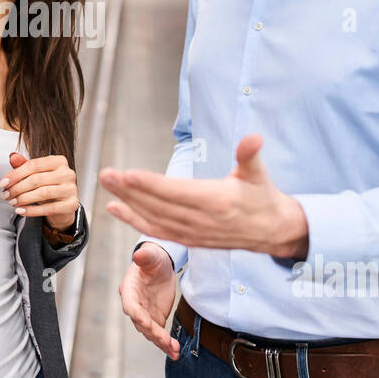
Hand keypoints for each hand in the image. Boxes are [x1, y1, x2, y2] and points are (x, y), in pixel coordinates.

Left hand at [2, 152, 78, 231]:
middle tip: (5, 194)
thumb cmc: (49, 187)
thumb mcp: (36, 175)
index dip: (16, 174)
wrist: (63, 206)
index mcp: (59, 161)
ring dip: (23, 199)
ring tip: (12, 202)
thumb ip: (24, 165)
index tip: (3, 183)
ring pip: (42, 193)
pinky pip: (48, 208)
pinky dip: (32, 210)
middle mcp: (67, 173)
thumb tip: (12, 156)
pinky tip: (21, 210)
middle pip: (37, 179)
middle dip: (17, 188)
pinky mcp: (71, 204)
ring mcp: (71, 189)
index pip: (34, 165)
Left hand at [99, 134, 308, 259]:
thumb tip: (254, 138)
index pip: (176, 192)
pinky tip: (115, 208)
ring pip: (153, 218)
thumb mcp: (258, 174)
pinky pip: (156, 231)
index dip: (150, 184)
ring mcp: (193, 233)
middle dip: (129, 189)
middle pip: (158, 205)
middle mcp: (201, 221)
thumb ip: (250, 155)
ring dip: (127, 202)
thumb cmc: (262, 196)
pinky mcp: (188, 239)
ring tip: (107, 184)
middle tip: (106, 174)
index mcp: (216, 202)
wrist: (272, 231)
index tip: (127, 173)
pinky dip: (134, 220)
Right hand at [118, 242, 178, 358]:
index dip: (139, 317)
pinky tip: (175, 352)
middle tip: (166, 341)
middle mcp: (135, 306)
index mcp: (130, 291)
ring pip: (151, 333)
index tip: (149, 325)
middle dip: (154, 334)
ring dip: (162, 343)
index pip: (131, 307)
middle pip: (142, 324)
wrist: (160, 266)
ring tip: (174, 351)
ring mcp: (146, 314)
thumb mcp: (151, 256)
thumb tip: (138, 254)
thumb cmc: (153, 259)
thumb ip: (145, 257)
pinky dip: (167, 344)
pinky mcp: (156, 319)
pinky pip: (160, 334)